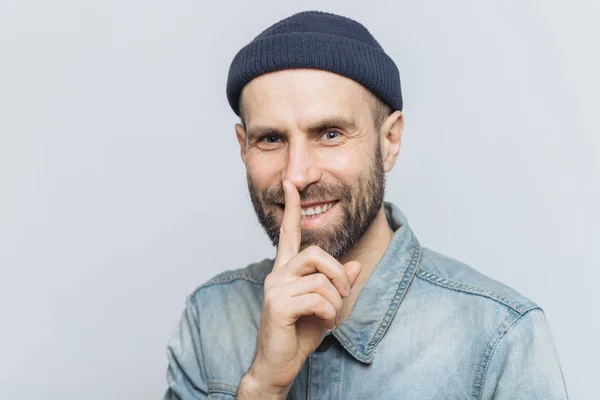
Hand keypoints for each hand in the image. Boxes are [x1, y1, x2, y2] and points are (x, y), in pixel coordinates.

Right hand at [243, 180, 361, 395]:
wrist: (278, 366)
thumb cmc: (298, 336)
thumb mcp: (326, 307)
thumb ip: (338, 285)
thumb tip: (355, 264)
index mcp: (286, 272)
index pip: (288, 234)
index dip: (292, 210)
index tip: (292, 185)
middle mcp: (277, 275)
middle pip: (315, 253)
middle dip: (339, 273)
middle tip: (345, 292)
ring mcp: (275, 288)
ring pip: (320, 278)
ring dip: (336, 300)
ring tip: (331, 316)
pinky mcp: (277, 304)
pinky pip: (317, 297)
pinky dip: (329, 312)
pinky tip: (324, 323)